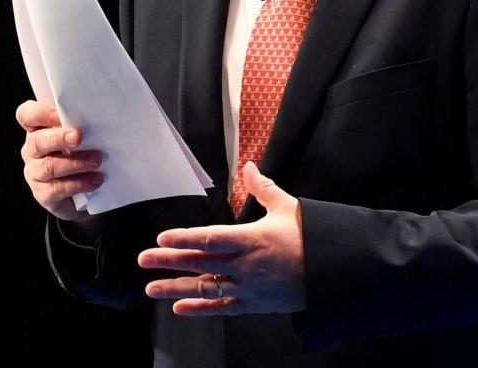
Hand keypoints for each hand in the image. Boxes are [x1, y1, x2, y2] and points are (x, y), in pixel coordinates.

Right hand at [16, 99, 102, 222]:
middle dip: (59, 138)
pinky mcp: (43, 194)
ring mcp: (35, 173)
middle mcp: (32, 150)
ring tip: (96, 161)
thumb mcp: (82, 136)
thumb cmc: (83, 154)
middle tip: (79, 137)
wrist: (84, 193)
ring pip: (49, 167)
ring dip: (75, 163)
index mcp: (38, 130)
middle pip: (37, 142)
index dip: (41, 113)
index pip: (27, 115)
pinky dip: (78, 183)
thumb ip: (83, 125)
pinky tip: (95, 180)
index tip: (60, 114)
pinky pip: (57, 188)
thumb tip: (100, 115)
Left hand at [138, 161, 306, 315]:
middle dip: (168, 261)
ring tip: (151, 288)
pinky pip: (222, 309)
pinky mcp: (255, 305)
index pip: (210, 239)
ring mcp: (248, 288)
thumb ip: (263, 188)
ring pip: (205, 289)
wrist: (335, 272)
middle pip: (200, 264)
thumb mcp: (289, 207)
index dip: (184, 238)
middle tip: (143, 260)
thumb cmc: (312, 236)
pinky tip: (180, 309)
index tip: (162, 238)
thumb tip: (249, 166)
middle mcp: (246, 266)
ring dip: (175, 289)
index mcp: (253, 239)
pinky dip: (200, 310)